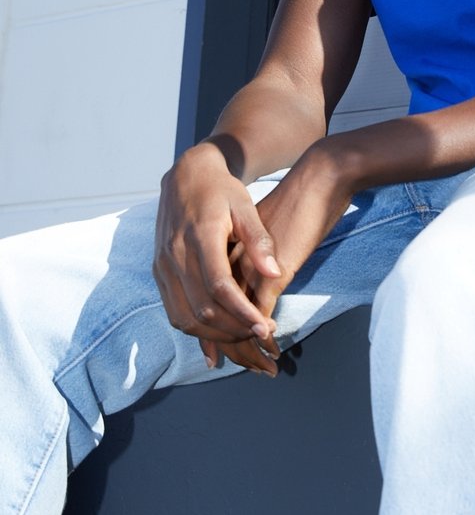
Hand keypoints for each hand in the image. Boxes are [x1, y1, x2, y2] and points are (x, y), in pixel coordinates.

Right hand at [153, 141, 282, 371]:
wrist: (187, 176)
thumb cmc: (222, 192)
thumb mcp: (246, 207)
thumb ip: (260, 240)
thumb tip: (275, 273)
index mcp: (200, 236)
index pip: (219, 287)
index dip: (243, 312)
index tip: (266, 328)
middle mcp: (175, 254)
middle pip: (202, 309)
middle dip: (234, 329)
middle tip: (261, 335)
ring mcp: (163, 265)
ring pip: (184, 317)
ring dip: (215, 335)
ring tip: (243, 336)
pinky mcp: (158, 272)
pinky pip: (173, 311)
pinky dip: (194, 330)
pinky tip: (217, 337)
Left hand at [213, 138, 357, 368]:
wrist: (316, 181)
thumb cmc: (294, 207)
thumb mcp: (265, 236)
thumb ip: (254, 261)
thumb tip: (251, 288)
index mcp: (223, 254)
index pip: (209, 304)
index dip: (218, 336)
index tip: (232, 357)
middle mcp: (229, 264)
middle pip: (218, 321)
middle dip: (236, 351)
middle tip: (257, 370)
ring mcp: (247, 269)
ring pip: (235, 323)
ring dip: (248, 350)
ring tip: (265, 369)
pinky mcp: (270, 272)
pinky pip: (257, 315)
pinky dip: (263, 335)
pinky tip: (272, 348)